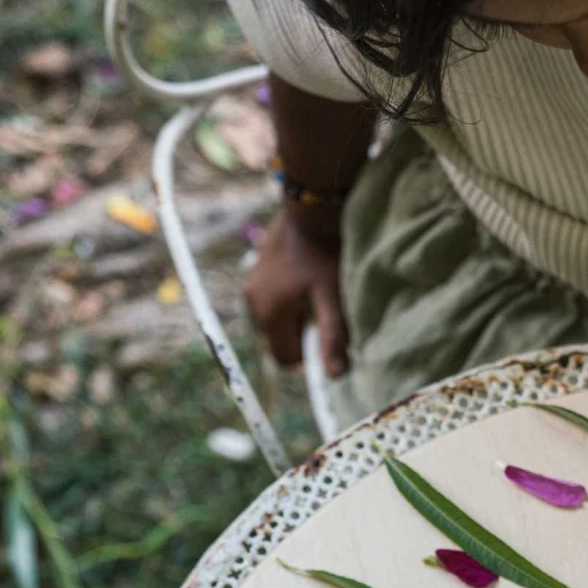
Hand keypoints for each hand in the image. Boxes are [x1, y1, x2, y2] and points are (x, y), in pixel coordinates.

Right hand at [243, 210, 350, 375]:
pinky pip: (272, 302)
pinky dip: (288, 301)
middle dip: (301, 335)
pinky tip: (305, 281)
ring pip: (276, 321)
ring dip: (295, 318)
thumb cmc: (326, 255)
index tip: (325, 337)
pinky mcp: (255, 272)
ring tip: (315, 295)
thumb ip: (332, 337)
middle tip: (323, 312)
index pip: (284, 359)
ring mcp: (251, 285)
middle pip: (278, 340)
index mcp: (269, 314)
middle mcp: (253, 302)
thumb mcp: (333, 299)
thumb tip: (335, 376)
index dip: (308, 356)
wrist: (311, 211)